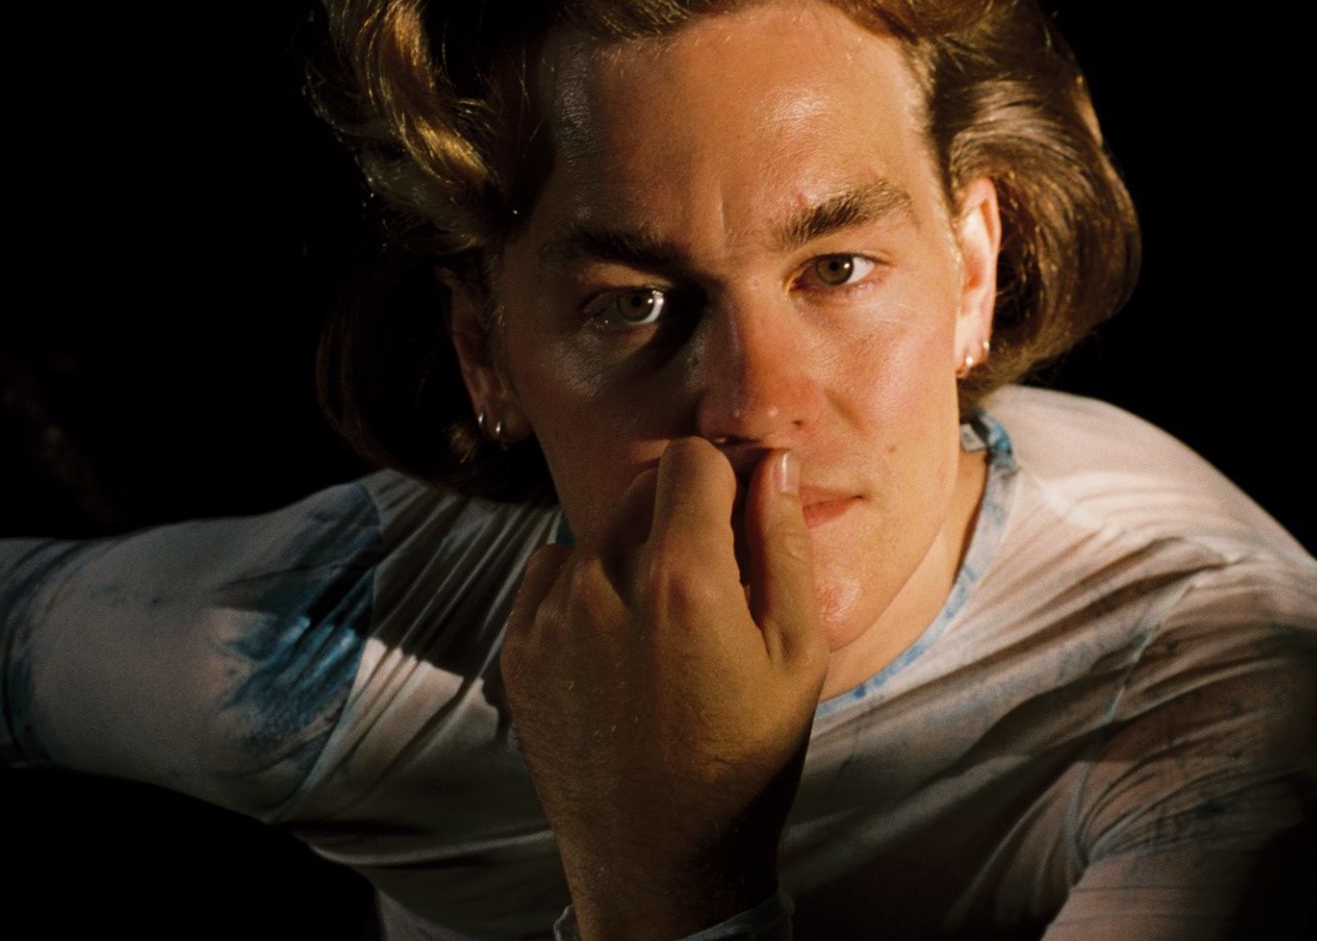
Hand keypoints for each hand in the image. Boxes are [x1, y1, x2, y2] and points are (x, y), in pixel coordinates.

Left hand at [501, 439, 827, 939]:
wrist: (658, 858)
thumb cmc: (745, 758)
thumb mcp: (797, 653)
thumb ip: (783, 545)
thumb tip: (772, 464)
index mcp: (684, 576)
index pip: (693, 459)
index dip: (726, 472)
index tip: (742, 503)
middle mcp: (604, 580)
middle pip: (643, 490)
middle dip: (683, 512)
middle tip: (713, 574)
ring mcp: (550, 615)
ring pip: (598, 531)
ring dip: (633, 551)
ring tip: (663, 620)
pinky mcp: (519, 646)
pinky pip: (551, 573)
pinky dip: (585, 586)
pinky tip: (618, 643)